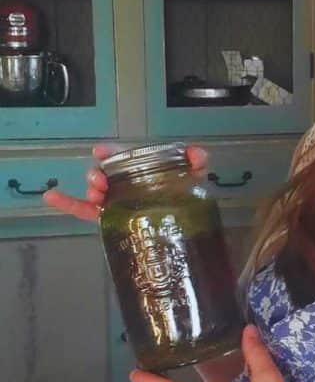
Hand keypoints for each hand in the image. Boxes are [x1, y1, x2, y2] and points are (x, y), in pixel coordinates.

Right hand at [42, 143, 208, 220]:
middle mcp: (125, 182)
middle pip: (106, 174)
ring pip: (95, 192)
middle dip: (98, 174)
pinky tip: (51, 196)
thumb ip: (197, 163)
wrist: (186, 228)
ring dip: (89, 189)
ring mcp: (115, 200)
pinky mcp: (109, 219)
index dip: (111, 153)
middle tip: (100, 183)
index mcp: (141, 170)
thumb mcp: (195, 178)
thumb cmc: (185, 196)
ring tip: (95, 196)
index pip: (124, 158)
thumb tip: (195, 153)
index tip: (101, 152)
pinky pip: (84, 211)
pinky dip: (67, 203)